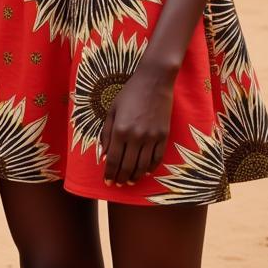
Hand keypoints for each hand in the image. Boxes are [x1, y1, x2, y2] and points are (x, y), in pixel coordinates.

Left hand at [100, 67, 173, 186]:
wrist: (154, 83)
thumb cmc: (129, 94)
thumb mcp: (112, 110)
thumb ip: (106, 133)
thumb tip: (104, 154)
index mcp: (120, 130)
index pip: (114, 159)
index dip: (110, 173)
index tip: (107, 181)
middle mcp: (136, 137)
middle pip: (128, 166)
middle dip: (121, 178)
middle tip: (117, 185)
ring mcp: (151, 138)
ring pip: (143, 165)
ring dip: (135, 176)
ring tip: (129, 181)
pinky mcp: (163, 136)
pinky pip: (157, 158)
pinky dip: (150, 168)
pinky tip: (144, 172)